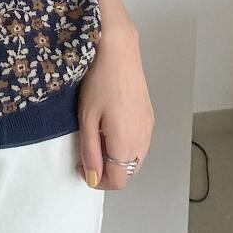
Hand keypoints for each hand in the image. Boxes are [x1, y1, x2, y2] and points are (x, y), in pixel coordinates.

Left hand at [77, 23, 153, 191]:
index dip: (98, 181)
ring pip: (135, 159)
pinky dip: (126, 146)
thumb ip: (90, 152)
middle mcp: (143, 140)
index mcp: (126, 144)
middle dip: (108, 171)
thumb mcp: (87, 120)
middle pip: (128, 172)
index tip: (82, 166)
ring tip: (99, 138)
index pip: (118, 181)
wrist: (119, 52)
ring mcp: (148, 128)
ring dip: (117, 159)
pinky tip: (111, 128)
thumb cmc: (100, 82)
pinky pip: (140, 144)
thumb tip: (93, 177)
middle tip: (89, 154)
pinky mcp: (149, 117)